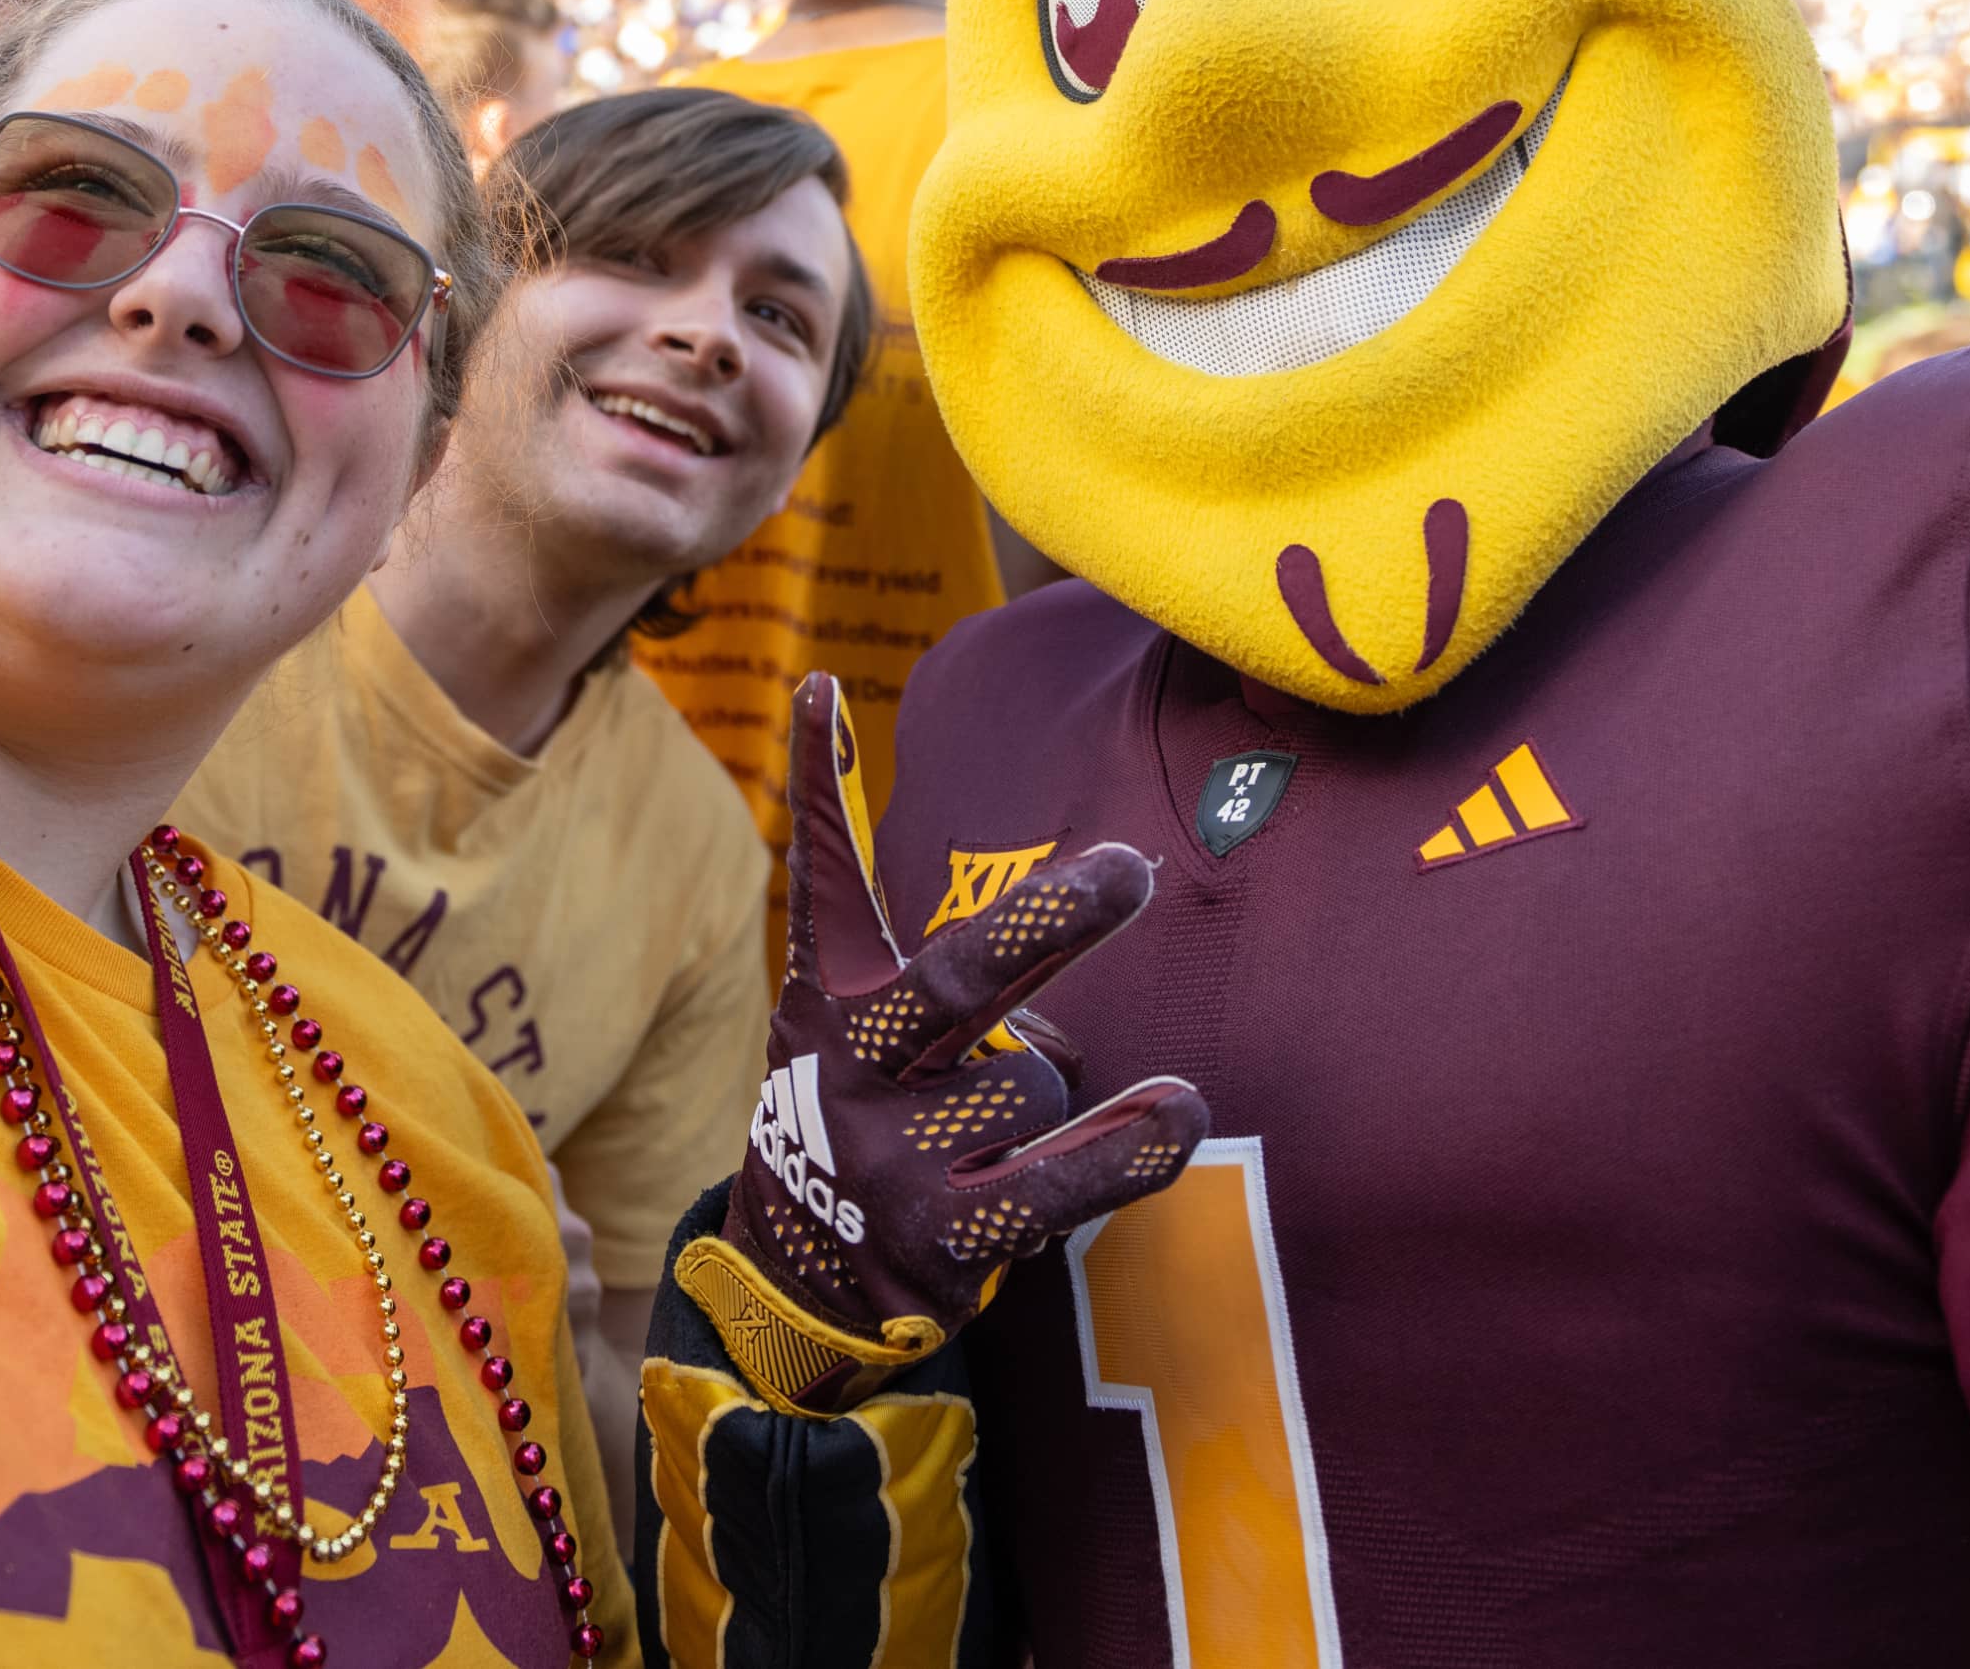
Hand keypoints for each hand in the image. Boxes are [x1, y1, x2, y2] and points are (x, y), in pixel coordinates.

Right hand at [690, 673, 1206, 1412]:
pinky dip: (1121, 1149)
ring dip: (1057, 1096)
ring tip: (1005, 1129)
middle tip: (1128, 869)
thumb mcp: (859, 1022)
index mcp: (833, 998)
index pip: (824, 880)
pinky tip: (1174, 1113)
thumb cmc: (867, 1113)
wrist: (795, 1281)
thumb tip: (1038, 852)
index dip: (819, 786)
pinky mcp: (939, 1238)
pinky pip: (1055, 1181)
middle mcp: (851, 1067)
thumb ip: (934, 944)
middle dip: (1042, 925)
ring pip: (1039, 1083)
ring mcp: (890, 1156)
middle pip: (954, 981)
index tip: (821, 687)